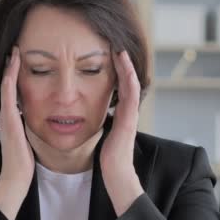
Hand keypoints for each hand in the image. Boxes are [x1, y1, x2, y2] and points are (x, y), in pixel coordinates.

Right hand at [0, 46, 34, 219]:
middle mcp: (7, 114)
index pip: (15, 91)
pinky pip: (8, 95)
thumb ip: (31, 129)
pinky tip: (13, 67)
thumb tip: (41, 121)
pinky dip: (9, 80)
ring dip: (10, 68)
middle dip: (11, 66)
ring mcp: (6, 116)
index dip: (16, 74)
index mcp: (14, 118)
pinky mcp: (9, 121)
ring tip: (14, 51)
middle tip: (15, 48)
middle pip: (8, 84)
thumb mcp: (29, 140)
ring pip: (6, 86)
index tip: (22, 59)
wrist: (17, 178)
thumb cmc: (25, 162)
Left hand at [99, 50, 143, 215]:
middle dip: (123, 64)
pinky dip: (129, 78)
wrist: (116, 173)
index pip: (120, 87)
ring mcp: (131, 114)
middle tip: (117, 47)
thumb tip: (88, 115)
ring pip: (132, 84)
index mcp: (121, 114)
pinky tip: (124, 67)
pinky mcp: (130, 118)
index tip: (110, 57)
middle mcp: (128, 112)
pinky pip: (131, 94)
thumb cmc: (108, 158)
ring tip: (120, 51)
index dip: (117, 72)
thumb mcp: (102, 135)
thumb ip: (100, 123)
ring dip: (127, 67)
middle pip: (128, 82)